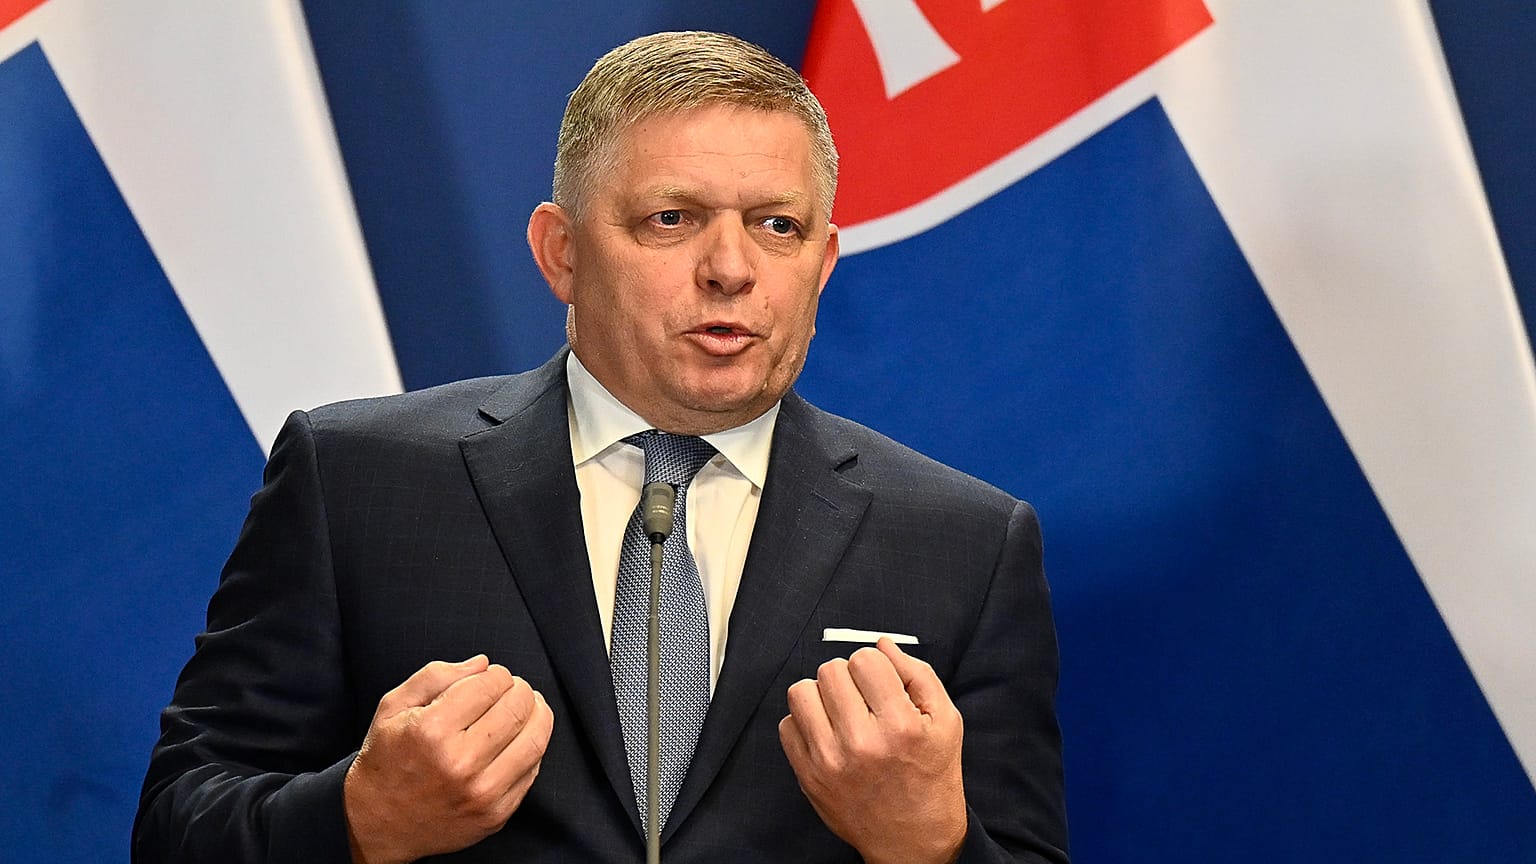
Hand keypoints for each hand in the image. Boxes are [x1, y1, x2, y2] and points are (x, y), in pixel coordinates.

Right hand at [343, 655, 553, 863]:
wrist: (377, 823)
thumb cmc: (386, 760)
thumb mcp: (394, 707)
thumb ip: (437, 675)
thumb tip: (482, 664)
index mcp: (432, 731)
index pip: (490, 685)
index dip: (497, 674)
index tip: (491, 676)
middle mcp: (460, 763)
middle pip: (518, 708)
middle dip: (519, 689)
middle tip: (511, 689)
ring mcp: (482, 793)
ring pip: (535, 739)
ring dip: (536, 714)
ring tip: (524, 707)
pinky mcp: (496, 814)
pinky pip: (532, 770)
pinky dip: (531, 748)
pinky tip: (517, 740)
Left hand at [779, 638, 966, 863]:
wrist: (914, 839)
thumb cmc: (932, 777)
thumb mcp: (945, 722)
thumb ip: (917, 674)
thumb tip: (883, 644)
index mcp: (900, 726)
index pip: (865, 659)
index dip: (875, 666)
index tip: (881, 684)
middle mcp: (862, 743)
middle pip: (830, 670)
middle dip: (848, 677)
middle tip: (863, 698)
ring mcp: (830, 761)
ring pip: (801, 692)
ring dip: (821, 695)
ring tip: (841, 711)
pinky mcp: (809, 776)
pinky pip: (787, 725)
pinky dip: (805, 723)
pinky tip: (828, 733)